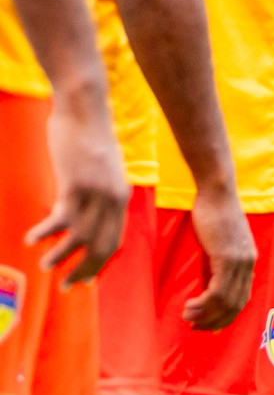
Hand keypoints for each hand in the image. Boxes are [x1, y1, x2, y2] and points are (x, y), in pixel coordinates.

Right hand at [25, 85, 129, 285]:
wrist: (85, 108)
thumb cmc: (89, 137)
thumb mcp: (104, 169)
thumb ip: (99, 192)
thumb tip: (85, 214)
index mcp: (121, 195)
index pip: (115, 241)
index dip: (98, 264)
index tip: (82, 279)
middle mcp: (113, 197)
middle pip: (102, 246)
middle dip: (84, 271)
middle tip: (65, 286)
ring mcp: (96, 191)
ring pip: (82, 238)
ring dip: (61, 256)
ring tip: (45, 265)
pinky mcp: (76, 183)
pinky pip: (61, 218)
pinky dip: (46, 232)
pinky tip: (31, 239)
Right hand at [182, 184, 256, 328]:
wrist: (217, 193)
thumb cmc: (215, 213)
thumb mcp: (222, 240)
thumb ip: (221, 258)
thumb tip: (210, 276)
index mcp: (249, 260)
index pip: (243, 298)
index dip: (227, 316)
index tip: (210, 327)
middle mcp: (248, 263)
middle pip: (235, 304)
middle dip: (215, 321)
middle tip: (196, 328)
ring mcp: (239, 260)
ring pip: (225, 301)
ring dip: (205, 315)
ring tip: (188, 318)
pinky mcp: (227, 257)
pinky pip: (217, 291)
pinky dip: (203, 304)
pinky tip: (190, 306)